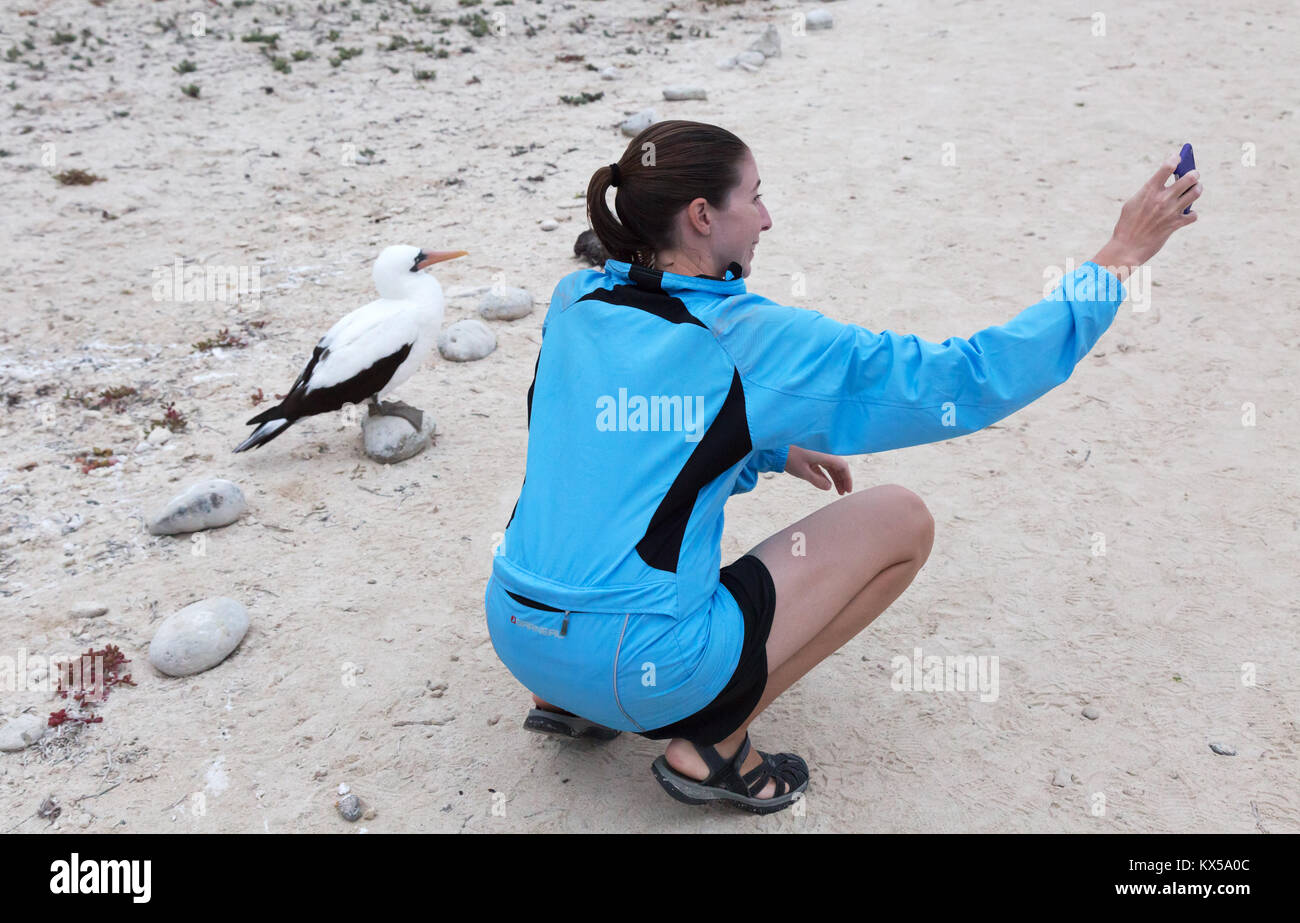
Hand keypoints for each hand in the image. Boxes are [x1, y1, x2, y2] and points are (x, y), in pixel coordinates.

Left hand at [785, 446, 851, 493]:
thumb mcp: (803, 472)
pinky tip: (828, 485)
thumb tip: (829, 487)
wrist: (776, 448)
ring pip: (831, 468)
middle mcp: (823, 454)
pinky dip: (826, 476)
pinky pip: (823, 467)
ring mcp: (817, 456)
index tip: (848, 490)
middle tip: (844, 493)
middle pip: (838, 467)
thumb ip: (817, 480)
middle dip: (843, 480)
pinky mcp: (811, 458)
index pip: (842, 466)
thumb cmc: (789, 458)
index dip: (847, 478)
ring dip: (835, 479)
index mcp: (824, 455)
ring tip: (838, 491)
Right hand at [1091, 151, 1202, 279]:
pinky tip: (1185, 215)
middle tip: (1192, 175)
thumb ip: (1148, 192)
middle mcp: (1163, 199)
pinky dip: (1191, 214)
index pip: (1168, 167)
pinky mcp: (1176, 225)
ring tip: (1194, 190)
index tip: (1178, 158)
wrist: (1127, 248)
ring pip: (1196, 193)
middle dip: (1193, 174)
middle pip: (1190, 178)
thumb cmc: (1127, 225)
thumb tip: (1164, 185)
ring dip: (1197, 189)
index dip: (1175, 159)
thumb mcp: (1132, 203)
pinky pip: (1193, 215)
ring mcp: (1171, 212)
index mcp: (1149, 190)